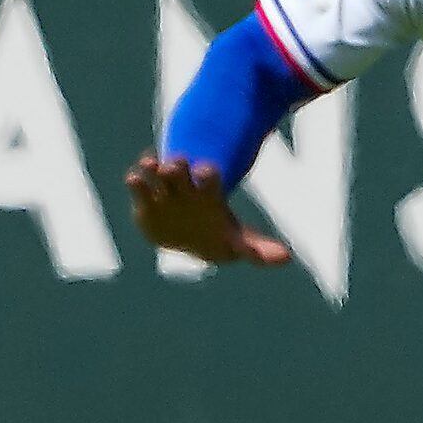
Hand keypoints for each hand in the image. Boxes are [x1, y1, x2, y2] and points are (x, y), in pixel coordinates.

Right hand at [124, 153, 292, 266]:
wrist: (189, 235)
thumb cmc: (218, 233)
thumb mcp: (237, 242)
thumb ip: (258, 250)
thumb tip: (286, 258)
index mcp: (209, 192)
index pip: (210, 176)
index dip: (208, 172)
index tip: (206, 170)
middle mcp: (187, 187)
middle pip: (181, 168)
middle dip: (178, 165)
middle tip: (175, 164)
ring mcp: (165, 192)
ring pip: (158, 171)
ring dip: (154, 166)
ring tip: (150, 164)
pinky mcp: (146, 201)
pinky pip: (139, 185)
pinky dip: (137, 181)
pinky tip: (135, 178)